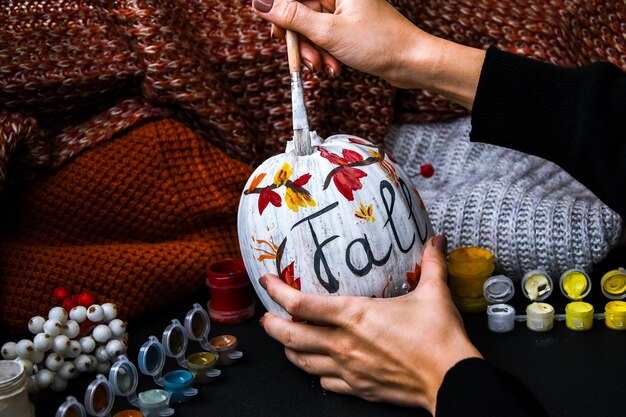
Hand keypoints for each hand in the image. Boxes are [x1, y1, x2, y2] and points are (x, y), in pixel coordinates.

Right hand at [252, 0, 484, 108]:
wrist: (412, 63)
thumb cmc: (379, 43)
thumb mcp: (328, 32)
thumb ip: (292, 17)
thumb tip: (260, 3)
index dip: (281, 15)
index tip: (277, 34)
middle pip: (302, 12)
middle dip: (301, 40)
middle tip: (303, 59)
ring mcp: (345, 9)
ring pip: (313, 27)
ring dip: (314, 51)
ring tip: (324, 67)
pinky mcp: (350, 25)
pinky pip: (326, 36)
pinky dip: (326, 53)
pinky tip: (334, 67)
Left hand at [258, 235, 481, 413]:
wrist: (452, 380)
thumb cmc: (440, 339)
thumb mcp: (434, 294)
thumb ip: (431, 264)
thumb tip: (435, 240)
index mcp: (355, 316)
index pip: (301, 304)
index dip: (277, 292)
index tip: (267, 282)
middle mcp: (344, 344)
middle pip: (290, 336)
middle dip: (271, 326)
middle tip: (266, 317)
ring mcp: (348, 370)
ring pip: (302, 362)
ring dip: (289, 350)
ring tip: (286, 341)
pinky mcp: (358, 388)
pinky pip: (325, 383)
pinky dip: (317, 373)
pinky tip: (319, 367)